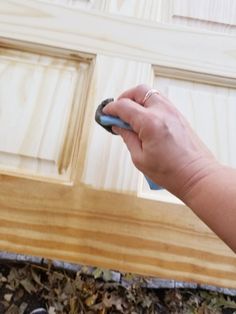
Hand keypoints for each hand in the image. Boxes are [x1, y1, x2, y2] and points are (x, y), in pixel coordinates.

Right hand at [103, 84, 220, 198]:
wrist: (196, 175)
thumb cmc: (171, 172)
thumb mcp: (140, 158)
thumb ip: (127, 138)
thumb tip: (118, 126)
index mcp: (150, 123)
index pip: (124, 106)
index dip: (111, 109)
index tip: (105, 114)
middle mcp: (163, 112)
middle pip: (139, 91)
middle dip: (124, 98)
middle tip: (117, 113)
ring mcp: (173, 112)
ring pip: (150, 94)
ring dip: (137, 100)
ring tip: (130, 116)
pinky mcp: (179, 116)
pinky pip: (160, 102)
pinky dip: (148, 105)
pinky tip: (144, 120)